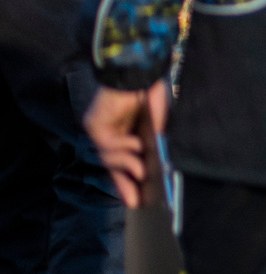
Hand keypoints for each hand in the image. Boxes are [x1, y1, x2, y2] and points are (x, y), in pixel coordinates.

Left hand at [85, 82, 168, 209]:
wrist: (137, 71)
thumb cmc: (150, 91)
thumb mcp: (158, 122)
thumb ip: (157, 141)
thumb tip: (161, 164)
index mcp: (126, 132)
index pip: (124, 162)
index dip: (129, 180)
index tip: (139, 199)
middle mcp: (111, 134)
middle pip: (113, 166)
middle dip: (124, 184)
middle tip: (136, 201)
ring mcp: (101, 130)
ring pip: (110, 159)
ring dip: (127, 166)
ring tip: (141, 171)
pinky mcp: (95, 125)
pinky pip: (108, 146)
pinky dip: (123, 149)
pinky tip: (135, 145)